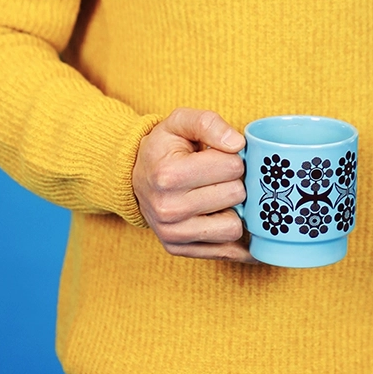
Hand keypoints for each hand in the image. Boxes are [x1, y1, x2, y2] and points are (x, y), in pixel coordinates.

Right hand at [131, 108, 251, 261]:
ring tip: (218, 196)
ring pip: (234, 227)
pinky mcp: (178, 249)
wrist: (135, 177)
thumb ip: (208, 123)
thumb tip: (237, 144)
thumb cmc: (163, 148)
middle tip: (218, 176)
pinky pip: (226, 251)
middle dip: (234, 181)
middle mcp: (168, 208)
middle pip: (236, 195)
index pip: (232, 166)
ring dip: (233, 210)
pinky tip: (227, 220)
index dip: (232, 157)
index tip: (218, 156)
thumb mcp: (180, 122)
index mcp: (168, 175)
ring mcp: (172, 233)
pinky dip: (233, 238)